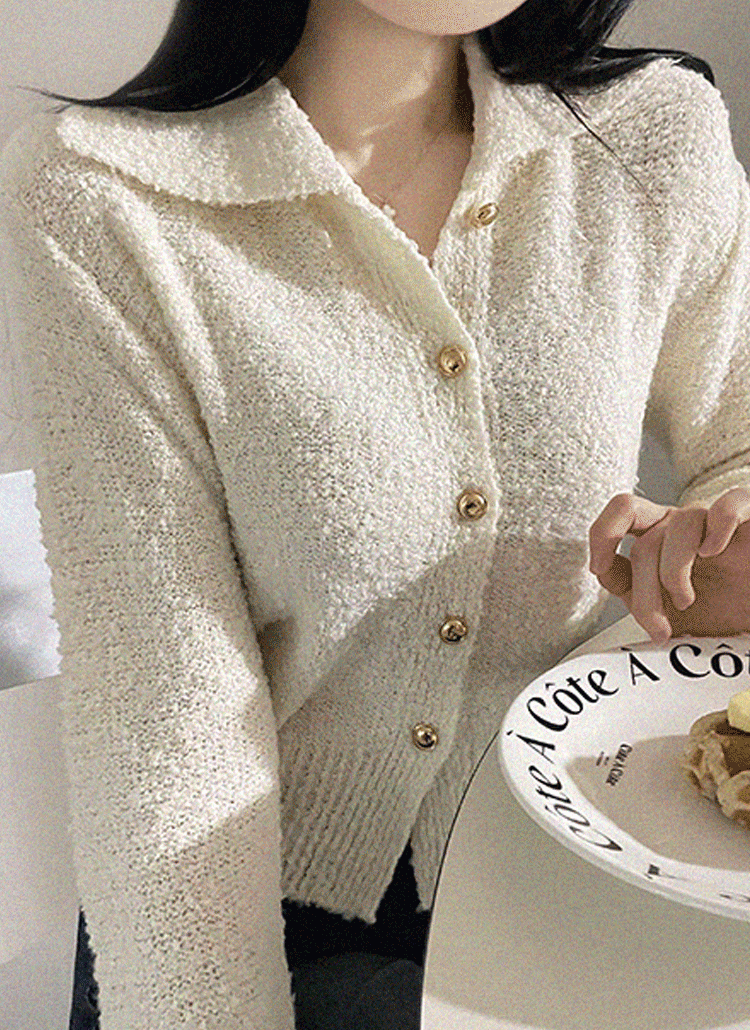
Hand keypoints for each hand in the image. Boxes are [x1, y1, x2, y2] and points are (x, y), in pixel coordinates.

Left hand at [589, 488, 749, 642]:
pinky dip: (720, 525)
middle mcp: (682, 526)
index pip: (619, 517)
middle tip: (659, 628)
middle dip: (646, 593)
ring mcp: (714, 522)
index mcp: (657, 538)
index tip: (598, 567)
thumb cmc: (718, 612)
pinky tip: (713, 551)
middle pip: (646, 542)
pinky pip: (731, 504)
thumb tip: (604, 573)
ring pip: (679, 528)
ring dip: (674, 572)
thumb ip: (634, 592)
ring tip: (687, 601)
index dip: (602, 536)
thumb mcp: (667, 613)